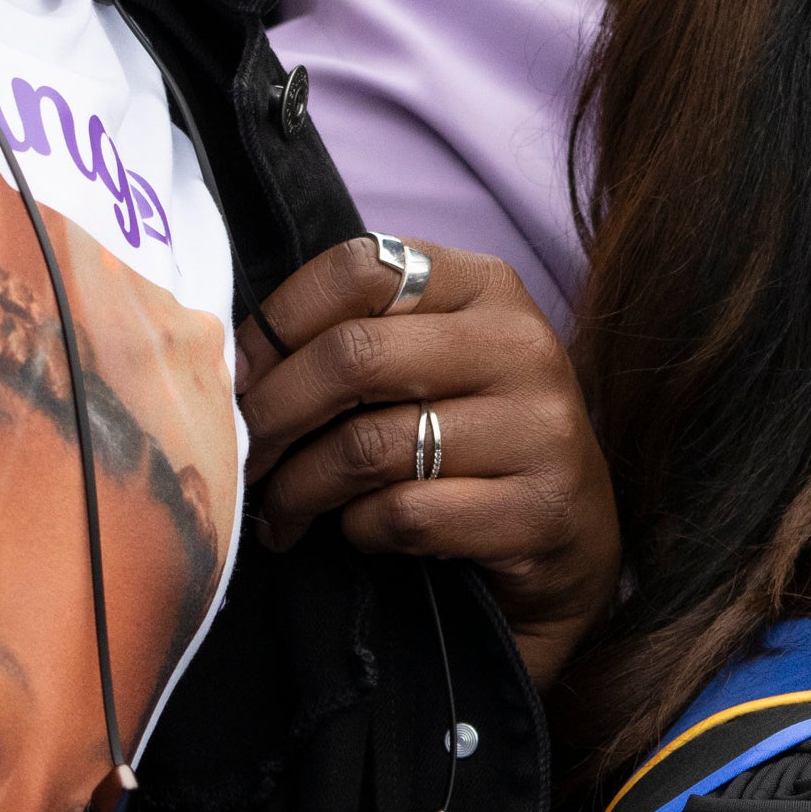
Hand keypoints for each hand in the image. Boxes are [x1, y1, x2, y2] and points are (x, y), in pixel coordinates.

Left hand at [239, 236, 621, 687]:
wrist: (574, 543)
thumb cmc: (475, 446)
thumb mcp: (432, 366)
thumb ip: (360, 338)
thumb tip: (236, 362)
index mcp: (486, 287)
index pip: (359, 268)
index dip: (277, 324)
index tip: (238, 379)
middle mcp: (521, 344)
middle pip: (352, 355)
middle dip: (272, 415)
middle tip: (242, 457)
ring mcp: (541, 428)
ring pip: (369, 446)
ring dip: (301, 489)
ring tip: (281, 513)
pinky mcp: (541, 510)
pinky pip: (406, 515)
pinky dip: (360, 531)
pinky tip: (360, 535)